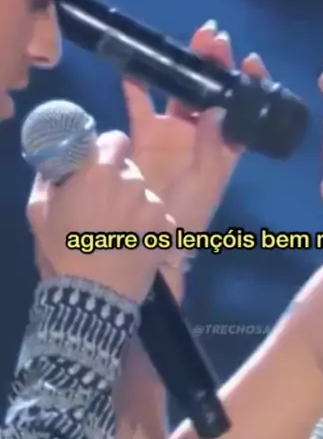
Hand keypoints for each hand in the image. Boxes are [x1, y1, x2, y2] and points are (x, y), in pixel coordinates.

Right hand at [27, 130, 175, 302]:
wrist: (91, 298)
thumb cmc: (61, 253)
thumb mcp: (40, 213)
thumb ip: (49, 180)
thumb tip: (56, 166)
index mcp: (98, 172)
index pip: (116, 140)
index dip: (108, 152)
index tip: (101, 167)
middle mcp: (131, 182)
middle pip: (131, 170)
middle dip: (121, 182)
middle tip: (107, 207)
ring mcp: (152, 205)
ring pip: (146, 195)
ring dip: (137, 206)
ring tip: (122, 233)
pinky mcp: (167, 229)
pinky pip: (161, 219)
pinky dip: (153, 229)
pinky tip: (138, 245)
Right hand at [122, 21, 268, 239]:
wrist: (154, 238)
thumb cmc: (190, 213)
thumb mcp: (207, 182)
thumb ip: (212, 146)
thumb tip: (217, 110)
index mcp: (227, 144)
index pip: (243, 106)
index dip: (249, 82)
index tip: (250, 61)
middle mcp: (204, 132)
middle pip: (212, 90)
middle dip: (215, 62)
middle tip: (214, 38)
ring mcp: (174, 131)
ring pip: (182, 91)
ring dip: (185, 67)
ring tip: (191, 42)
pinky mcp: (146, 134)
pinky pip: (140, 105)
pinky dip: (136, 87)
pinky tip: (134, 71)